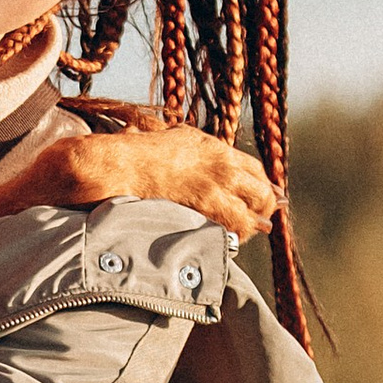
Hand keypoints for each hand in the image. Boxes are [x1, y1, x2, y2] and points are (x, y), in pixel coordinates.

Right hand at [48, 106, 279, 238]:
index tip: (267, 199)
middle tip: (261, 222)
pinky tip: (228, 241)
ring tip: (244, 235)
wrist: (115, 165)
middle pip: (262, 193)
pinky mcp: (202, 208)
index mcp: (214, 148)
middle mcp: (220, 165)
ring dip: (251, 227)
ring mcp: (213, 187)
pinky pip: (232, 227)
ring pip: (252, 214)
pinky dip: (235, 236)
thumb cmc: (135, 155)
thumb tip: (211, 165)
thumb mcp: (173, 141)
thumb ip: (196, 152)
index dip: (264, 187)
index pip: (256, 170)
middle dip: (264, 209)